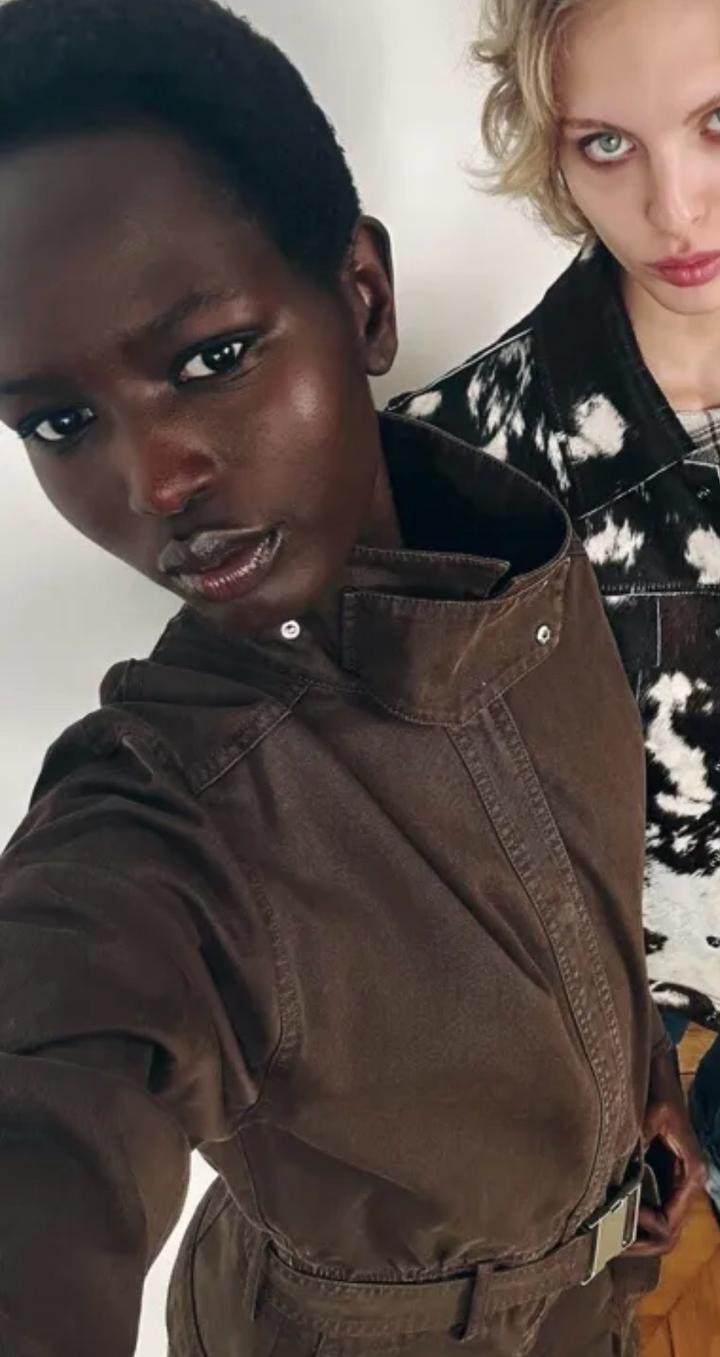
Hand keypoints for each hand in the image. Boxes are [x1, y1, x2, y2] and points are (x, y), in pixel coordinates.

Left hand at [628, 1046, 706, 1256]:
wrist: (660, 1075)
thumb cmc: (658, 1094)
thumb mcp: (650, 1116)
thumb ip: (639, 1142)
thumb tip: (618, 1172)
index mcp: (690, 1174)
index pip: (671, 1223)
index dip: (645, 1228)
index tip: (620, 1217)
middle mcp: (687, 1185)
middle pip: (669, 1236)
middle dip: (642, 1244)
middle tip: (609, 1242)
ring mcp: (677, 1185)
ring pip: (662, 1230)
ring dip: (638, 1238)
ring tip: (608, 1235)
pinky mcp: (665, 1180)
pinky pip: (655, 1213)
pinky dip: (637, 1223)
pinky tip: (613, 1218)